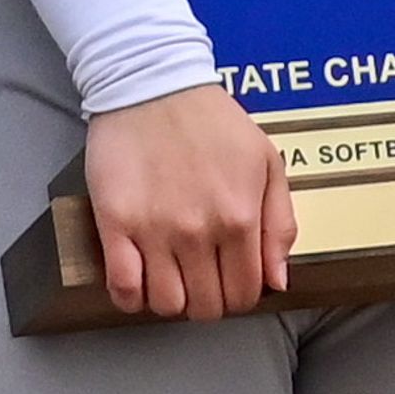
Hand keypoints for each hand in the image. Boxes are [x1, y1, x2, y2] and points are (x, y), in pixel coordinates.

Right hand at [82, 82, 294, 320]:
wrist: (156, 88)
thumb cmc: (215, 123)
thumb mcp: (268, 164)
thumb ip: (279, 224)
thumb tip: (277, 280)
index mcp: (241, 218)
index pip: (245, 291)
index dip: (240, 296)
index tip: (232, 284)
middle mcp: (199, 231)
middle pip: (206, 305)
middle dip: (210, 303)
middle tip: (203, 282)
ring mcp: (155, 231)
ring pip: (165, 304)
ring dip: (172, 302)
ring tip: (173, 280)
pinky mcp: (115, 225)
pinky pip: (121, 287)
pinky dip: (131, 298)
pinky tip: (139, 285)